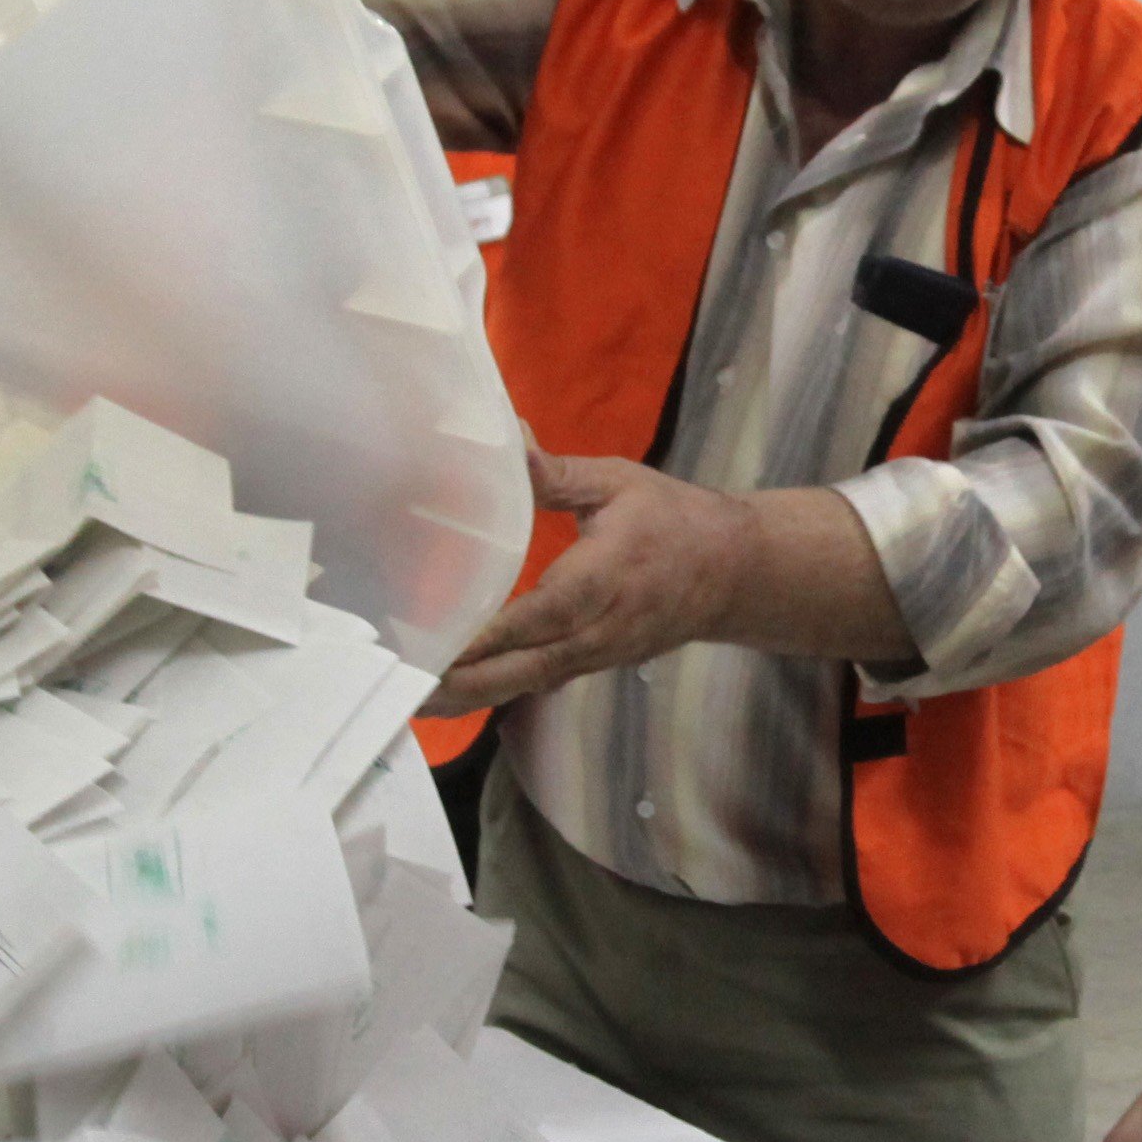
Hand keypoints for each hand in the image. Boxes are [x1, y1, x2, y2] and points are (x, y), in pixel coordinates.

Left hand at [423, 453, 761, 715]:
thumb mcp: (618, 483)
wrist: (732, 573)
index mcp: (606, 576)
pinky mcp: (591, 666)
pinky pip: (538, 684)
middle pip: (528, 665)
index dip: (494, 634)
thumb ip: (557, 473)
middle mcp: (600, 627)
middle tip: (409, 689)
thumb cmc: (672, 520)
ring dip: (473, 696)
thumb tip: (508, 440)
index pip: (544, 613)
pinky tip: (454, 696)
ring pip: (529, 683)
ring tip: (417, 701)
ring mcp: (596, 655)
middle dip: (468, 682)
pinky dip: (495, 692)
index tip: (443, 645)